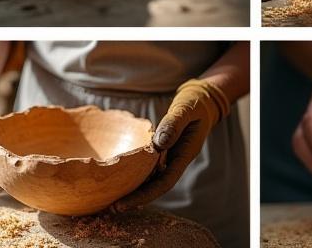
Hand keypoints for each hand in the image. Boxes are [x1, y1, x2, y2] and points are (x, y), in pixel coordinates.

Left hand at [111, 79, 229, 210]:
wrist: (201, 102)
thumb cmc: (194, 105)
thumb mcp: (185, 110)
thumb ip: (173, 124)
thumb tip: (158, 143)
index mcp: (184, 155)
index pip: (164, 183)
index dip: (144, 195)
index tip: (124, 203)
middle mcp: (176, 161)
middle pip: (155, 187)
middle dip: (135, 199)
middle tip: (110, 209)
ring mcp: (169, 158)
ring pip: (151, 179)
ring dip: (134, 190)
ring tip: (110, 199)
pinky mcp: (162, 152)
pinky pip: (147, 167)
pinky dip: (135, 175)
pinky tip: (119, 178)